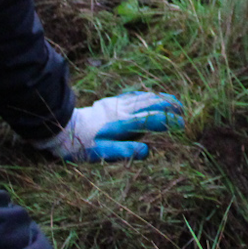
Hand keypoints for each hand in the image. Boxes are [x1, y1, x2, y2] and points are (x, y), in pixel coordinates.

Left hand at [38, 90, 183, 161]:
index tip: (182, 125)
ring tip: (175, 101)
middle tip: (184, 111)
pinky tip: (151, 95)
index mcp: (123, 124)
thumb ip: (125, 151)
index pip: (152, 120)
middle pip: (151, 105)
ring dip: (161, 99)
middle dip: (169, 107)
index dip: (168, 122)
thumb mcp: (103, 153)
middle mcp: (123, 111)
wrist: (63, 128)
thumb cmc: (84, 146)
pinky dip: (146, 94)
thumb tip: (147, 151)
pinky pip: (133, 95)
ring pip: (144, 97)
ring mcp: (117, 105)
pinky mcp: (111, 102)